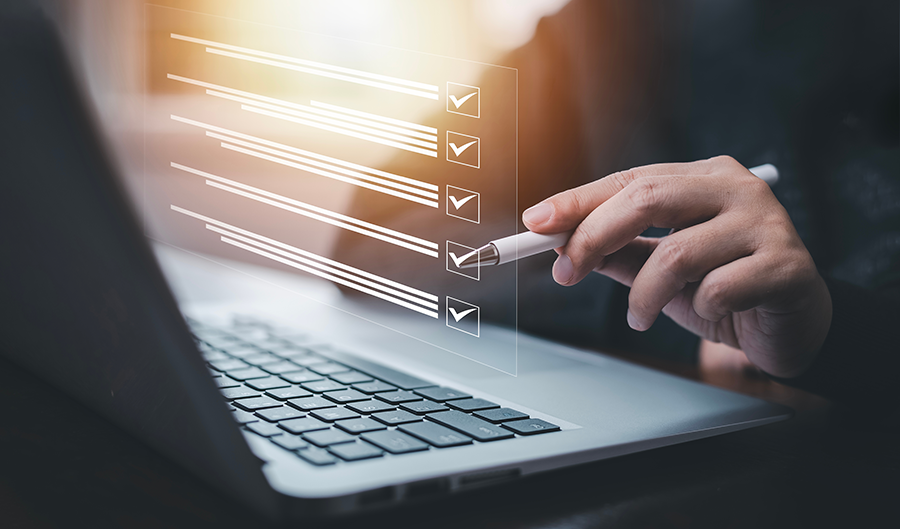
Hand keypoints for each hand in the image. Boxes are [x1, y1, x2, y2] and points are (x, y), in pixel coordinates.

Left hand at [522, 156, 831, 377]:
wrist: (791, 326)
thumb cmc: (723, 288)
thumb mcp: (660, 271)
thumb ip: (618, 253)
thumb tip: (560, 245)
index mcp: (704, 177)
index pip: (631, 180)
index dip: (579, 201)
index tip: (536, 224)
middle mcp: (736, 187)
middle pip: (649, 198)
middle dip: (594, 237)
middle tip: (565, 274)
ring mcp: (766, 221)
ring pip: (678, 252)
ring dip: (644, 295)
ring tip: (640, 317)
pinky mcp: (788, 264)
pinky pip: (719, 289)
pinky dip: (699, 310)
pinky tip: (710, 314)